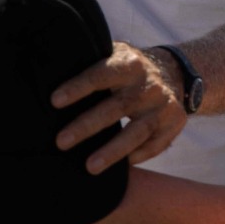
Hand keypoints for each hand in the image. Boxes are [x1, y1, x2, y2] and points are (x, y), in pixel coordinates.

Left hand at [51, 41, 187, 174]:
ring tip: (90, 167)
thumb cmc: (127, 69)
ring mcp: (163, 104)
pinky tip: (119, 168)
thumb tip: (50, 67)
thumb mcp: (115, 55)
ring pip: (138, 131)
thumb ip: (91, 60)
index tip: (54, 101)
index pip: (101, 74)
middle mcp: (148, 83)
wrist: (173, 72)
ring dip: (113, 151)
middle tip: (61, 141)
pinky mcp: (174, 123)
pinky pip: (154, 145)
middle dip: (87, 125)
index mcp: (129, 63)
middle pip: (116, 107)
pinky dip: (136, 156)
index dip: (78, 87)